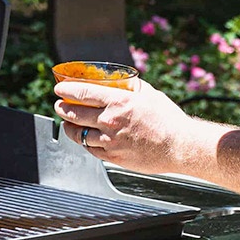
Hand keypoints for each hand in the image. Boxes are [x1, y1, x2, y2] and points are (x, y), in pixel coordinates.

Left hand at [53, 79, 205, 174]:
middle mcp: (110, 121)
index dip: (66, 90)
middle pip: (74, 113)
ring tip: (68, 122)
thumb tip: (120, 82)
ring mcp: (110, 141)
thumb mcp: (149, 94)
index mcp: (119, 102)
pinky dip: (83, 141)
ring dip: (69, 126)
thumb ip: (131, 87)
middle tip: (59, 105)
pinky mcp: (112, 157)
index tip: (59, 89)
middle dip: (62, 108)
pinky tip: (84, 137)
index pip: (82, 93)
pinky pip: (89, 148)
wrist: (180, 147)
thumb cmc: (168, 120)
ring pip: (77, 133)